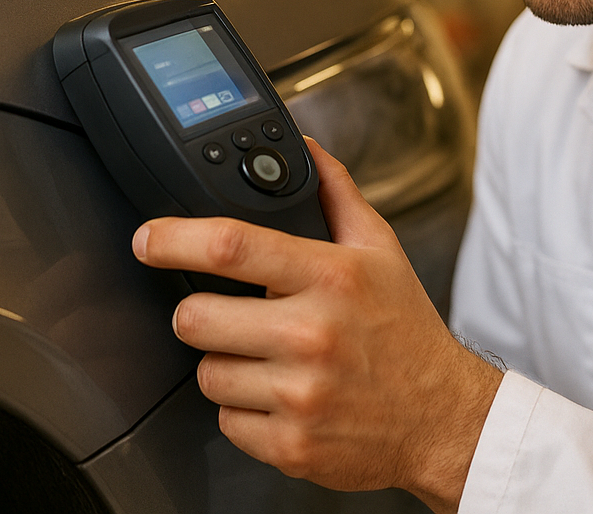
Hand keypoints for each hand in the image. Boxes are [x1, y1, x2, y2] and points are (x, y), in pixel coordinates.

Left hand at [131, 138, 502, 511]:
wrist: (444, 418)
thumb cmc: (406, 332)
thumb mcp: (381, 251)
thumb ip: (335, 194)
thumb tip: (304, 147)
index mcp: (330, 276)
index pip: (232, 246)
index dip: (174, 239)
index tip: (148, 240)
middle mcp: (312, 333)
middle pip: (196, 318)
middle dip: (202, 315)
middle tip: (231, 317)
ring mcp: (300, 394)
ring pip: (207, 374)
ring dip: (227, 366)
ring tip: (269, 360)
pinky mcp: (291, 445)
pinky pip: (227, 421)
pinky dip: (245, 412)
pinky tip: (281, 397)